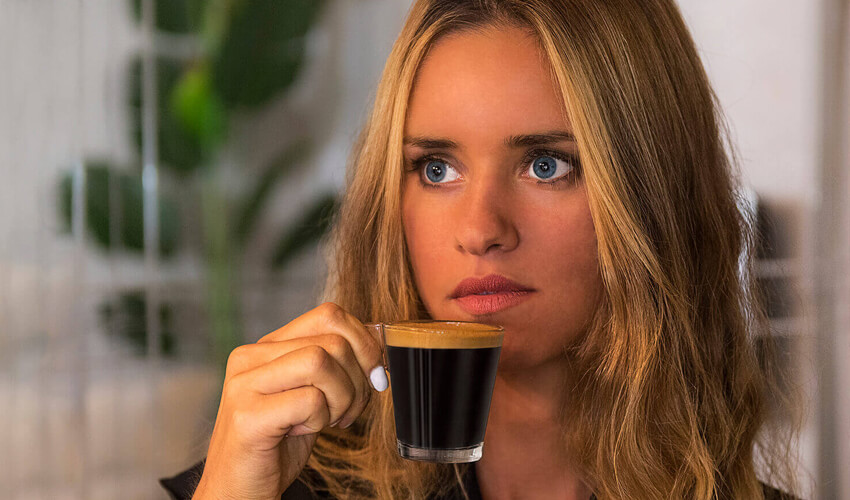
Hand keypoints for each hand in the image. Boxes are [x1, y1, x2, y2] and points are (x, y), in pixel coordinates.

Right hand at [192, 303, 386, 499]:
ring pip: (321, 361)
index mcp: (267, 346)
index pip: (329, 314)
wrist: (239, 489)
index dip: (364, 342)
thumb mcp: (309, 394)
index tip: (373, 375)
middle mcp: (250, 357)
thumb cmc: (278, 443)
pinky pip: (310, 400)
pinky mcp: (247, 416)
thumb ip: (333, 365)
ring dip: (341, 399)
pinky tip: (301, 432)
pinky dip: (320, 420)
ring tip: (326, 420)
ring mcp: (244, 384)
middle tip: (347, 411)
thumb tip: (377, 346)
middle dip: (358, 380)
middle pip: (332, 340)